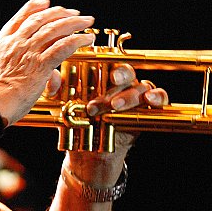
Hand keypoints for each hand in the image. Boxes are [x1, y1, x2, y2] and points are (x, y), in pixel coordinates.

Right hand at [0, 0, 95, 124]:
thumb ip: (14, 67)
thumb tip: (32, 72)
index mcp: (2, 44)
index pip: (20, 19)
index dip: (34, 7)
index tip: (44, 2)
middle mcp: (16, 43)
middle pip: (41, 19)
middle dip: (59, 12)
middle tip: (73, 12)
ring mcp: (28, 52)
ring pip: (55, 29)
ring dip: (73, 23)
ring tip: (86, 21)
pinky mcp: (40, 64)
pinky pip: (63, 46)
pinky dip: (77, 40)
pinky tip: (86, 39)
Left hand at [66, 63, 168, 183]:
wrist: (90, 148)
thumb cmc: (78, 120)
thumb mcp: (64, 105)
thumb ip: (57, 90)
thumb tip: (52, 76)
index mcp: (102, 75)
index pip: (108, 61)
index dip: (107, 61)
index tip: (101, 66)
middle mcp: (121, 82)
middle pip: (126, 71)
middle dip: (120, 75)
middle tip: (111, 82)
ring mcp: (136, 93)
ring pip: (140, 86)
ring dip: (129, 95)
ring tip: (115, 106)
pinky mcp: (148, 107)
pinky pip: (159, 96)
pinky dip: (158, 96)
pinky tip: (150, 101)